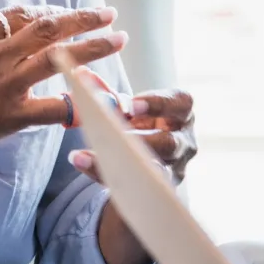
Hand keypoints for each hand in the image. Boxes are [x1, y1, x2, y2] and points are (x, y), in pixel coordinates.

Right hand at [0, 0, 127, 163]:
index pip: (20, 13)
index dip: (46, 9)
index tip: (63, 11)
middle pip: (48, 29)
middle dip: (83, 19)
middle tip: (109, 13)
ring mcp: (8, 85)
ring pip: (59, 60)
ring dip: (93, 48)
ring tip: (118, 40)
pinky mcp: (14, 115)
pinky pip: (54, 109)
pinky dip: (79, 104)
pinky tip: (103, 100)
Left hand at [68, 71, 197, 184]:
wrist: (140, 157)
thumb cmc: (136, 123)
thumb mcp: (126, 108)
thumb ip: (107, 93)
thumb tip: (82, 75)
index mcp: (180, 114)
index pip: (181, 104)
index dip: (158, 104)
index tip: (131, 106)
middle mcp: (182, 143)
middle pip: (169, 143)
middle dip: (139, 139)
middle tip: (110, 134)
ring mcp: (172, 170)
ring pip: (150, 170)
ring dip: (115, 161)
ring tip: (81, 155)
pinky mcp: (154, 188)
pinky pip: (130, 183)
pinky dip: (102, 172)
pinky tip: (81, 162)